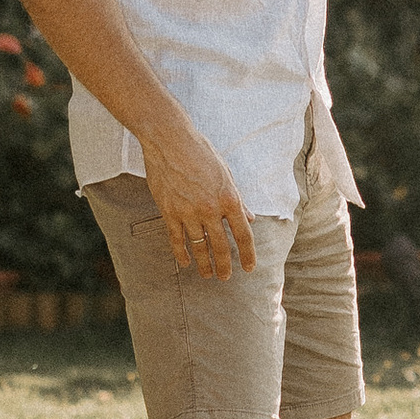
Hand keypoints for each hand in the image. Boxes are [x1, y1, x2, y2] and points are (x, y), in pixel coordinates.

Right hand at [141, 108, 257, 281]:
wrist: (170, 141)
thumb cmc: (201, 152)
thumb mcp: (226, 174)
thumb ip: (238, 199)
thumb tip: (250, 218)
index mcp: (229, 199)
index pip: (243, 234)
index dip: (248, 254)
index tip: (249, 268)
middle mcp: (210, 209)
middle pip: (220, 246)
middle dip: (224, 265)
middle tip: (225, 277)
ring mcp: (188, 212)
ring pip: (198, 246)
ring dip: (204, 264)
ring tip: (207, 275)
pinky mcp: (169, 211)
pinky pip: (176, 239)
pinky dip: (181, 253)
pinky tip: (185, 262)